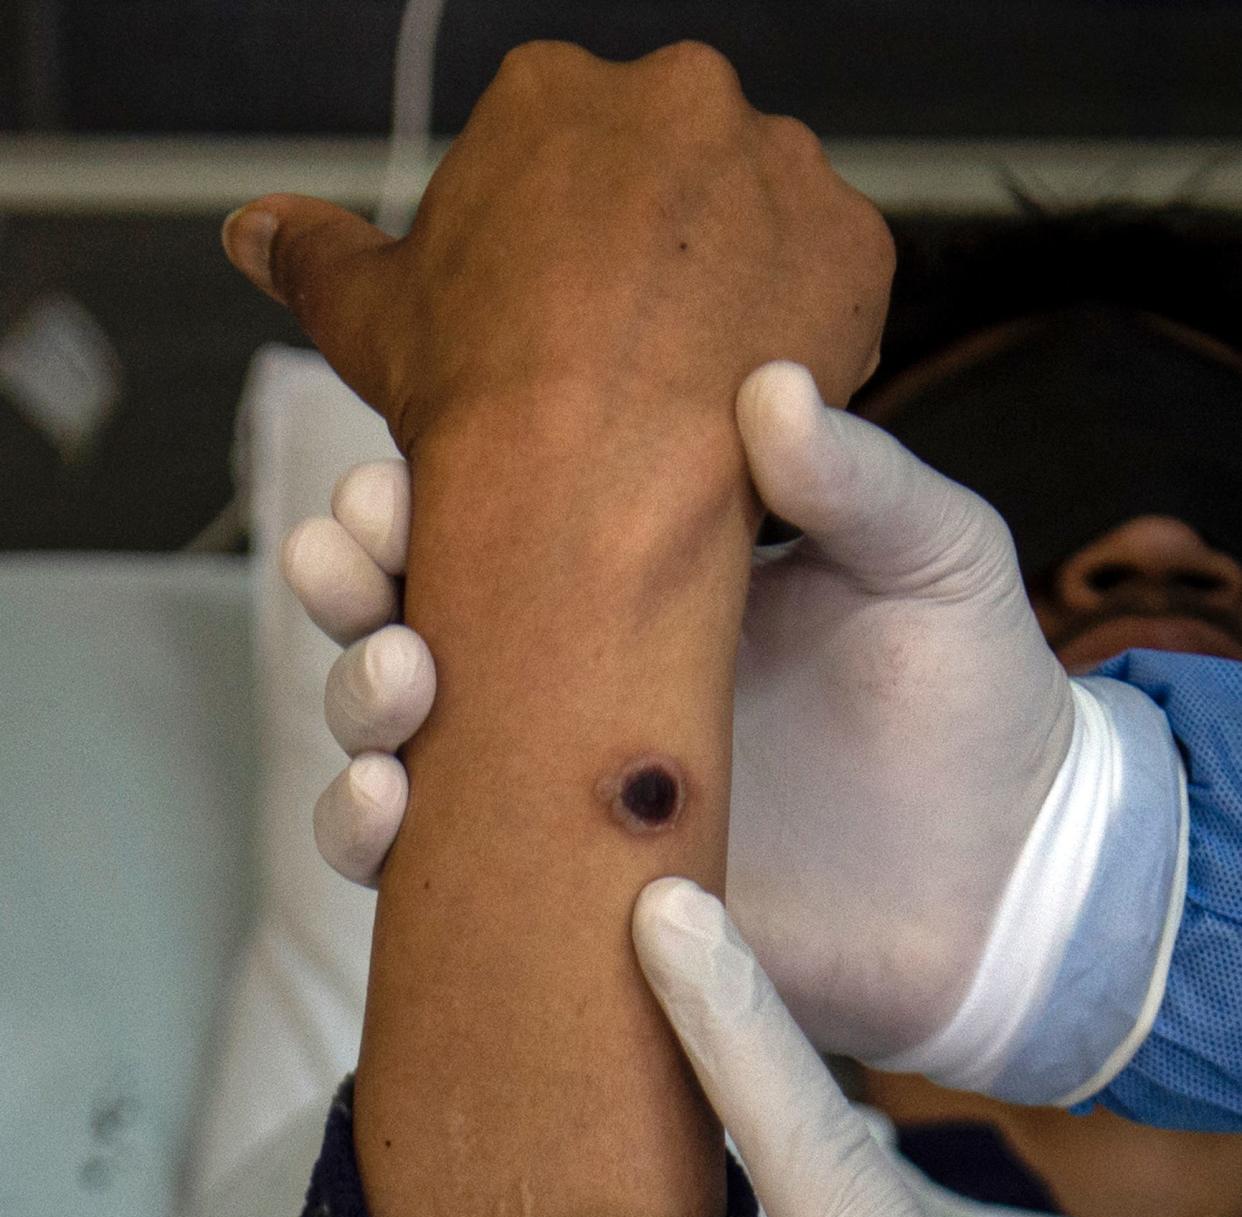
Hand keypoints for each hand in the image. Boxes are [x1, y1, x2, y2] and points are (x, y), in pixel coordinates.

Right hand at [223, 41, 890, 461]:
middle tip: (624, 366)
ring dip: (729, 296)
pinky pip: (834, 287)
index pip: (565, 167)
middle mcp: (678, 96)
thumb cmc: (478, 400)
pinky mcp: (855, 245)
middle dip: (651, 266)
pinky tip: (743, 400)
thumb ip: (314, 254)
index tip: (559, 333)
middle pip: (669, 184)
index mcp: (553, 91)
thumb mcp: (371, 316)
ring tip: (684, 392)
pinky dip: (801, 338)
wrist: (586, 482)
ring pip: (757, 226)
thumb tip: (255, 230)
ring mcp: (777, 162)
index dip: (561, 262)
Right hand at [286, 371, 1075, 1050]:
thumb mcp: (937, 562)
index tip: (393, 478)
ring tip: (401, 684)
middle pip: (410, 613)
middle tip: (360, 562)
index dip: (420, 490)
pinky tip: (389, 809)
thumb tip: (769, 389)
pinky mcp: (569, 897)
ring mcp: (562, 790)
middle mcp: (580, 678)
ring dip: (353, 701)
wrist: (1003, 890)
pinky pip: (433, 871)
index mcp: (646, 578)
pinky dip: (372, 839)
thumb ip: (858, 481)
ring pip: (394, 739)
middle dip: (354, 581)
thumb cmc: (970, 709)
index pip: (499, 515)